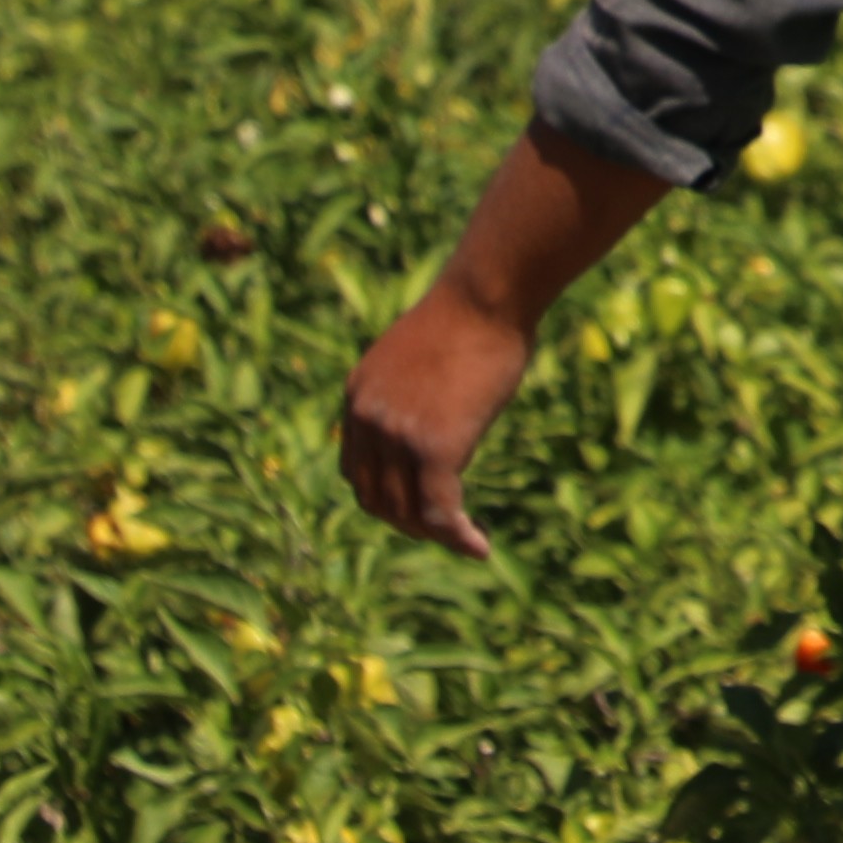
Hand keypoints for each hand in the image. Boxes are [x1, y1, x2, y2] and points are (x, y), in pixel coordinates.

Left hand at [337, 284, 535, 558]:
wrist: (486, 297)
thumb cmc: (472, 316)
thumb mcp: (421, 357)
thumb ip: (413, 394)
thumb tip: (438, 418)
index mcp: (358, 396)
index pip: (356, 470)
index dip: (385, 496)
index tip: (418, 504)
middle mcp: (367, 420)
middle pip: (376, 498)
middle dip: (409, 522)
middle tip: (445, 531)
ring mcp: (397, 436)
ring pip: (408, 511)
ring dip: (436, 535)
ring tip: (467, 542)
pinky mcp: (433, 448)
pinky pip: (440, 511)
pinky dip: (458, 536)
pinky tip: (479, 546)